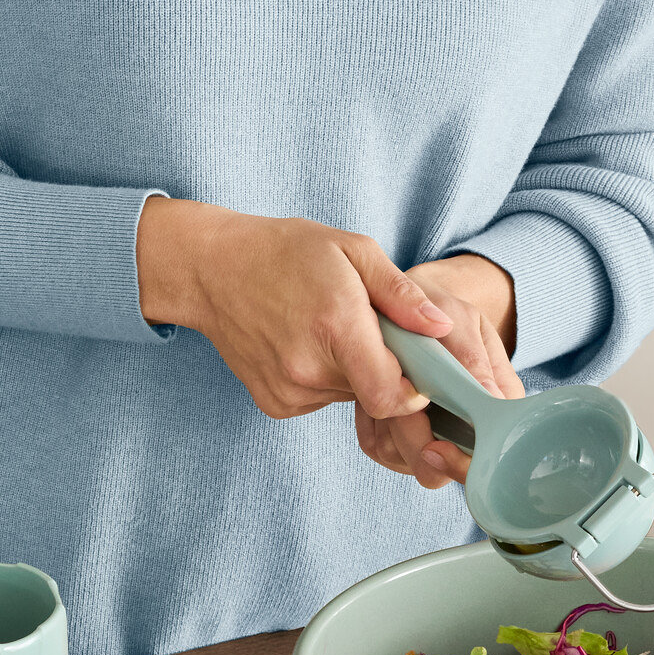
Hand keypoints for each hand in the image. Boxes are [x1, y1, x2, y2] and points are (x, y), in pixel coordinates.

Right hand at [135, 204, 516, 486]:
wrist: (211, 269)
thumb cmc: (285, 252)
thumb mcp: (353, 251)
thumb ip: (402, 295)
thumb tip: (443, 329)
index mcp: (335, 326)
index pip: (393, 396)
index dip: (416, 389)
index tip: (418, 366)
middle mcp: (309, 368)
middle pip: (376, 395)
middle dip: (385, 368)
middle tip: (370, 330)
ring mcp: (288, 391)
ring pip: (350, 397)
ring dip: (355, 371)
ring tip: (331, 329)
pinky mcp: (274, 403)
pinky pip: (322, 400)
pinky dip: (327, 378)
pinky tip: (307, 344)